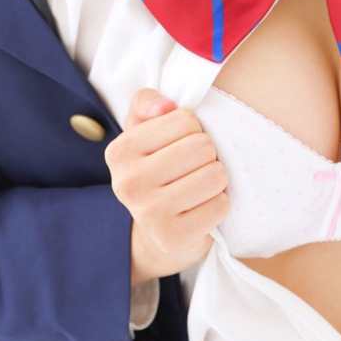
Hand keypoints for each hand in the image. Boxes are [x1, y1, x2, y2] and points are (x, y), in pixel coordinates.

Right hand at [105, 88, 229, 279]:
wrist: (157, 228)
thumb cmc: (157, 165)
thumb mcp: (145, 128)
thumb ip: (148, 102)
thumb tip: (165, 106)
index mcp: (119, 151)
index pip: (185, 120)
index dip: (194, 130)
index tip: (181, 145)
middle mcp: (127, 183)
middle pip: (202, 147)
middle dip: (208, 154)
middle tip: (195, 167)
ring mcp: (148, 214)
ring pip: (214, 175)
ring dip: (216, 179)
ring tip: (200, 185)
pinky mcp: (172, 238)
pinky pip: (220, 205)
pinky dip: (219, 203)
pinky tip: (202, 207)